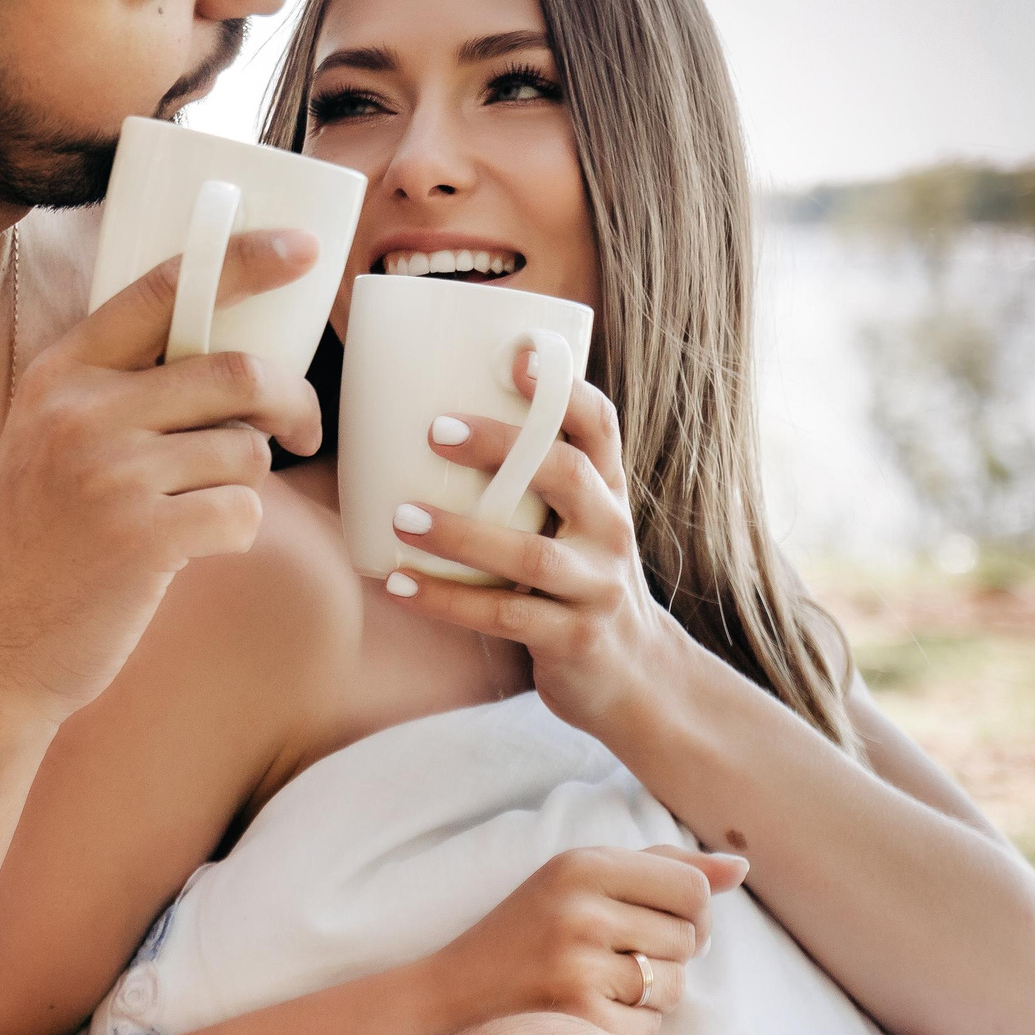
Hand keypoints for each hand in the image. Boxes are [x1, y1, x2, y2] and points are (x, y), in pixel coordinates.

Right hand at [0, 228, 321, 720]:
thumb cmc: (36, 546)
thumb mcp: (48, 443)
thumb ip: (116, 394)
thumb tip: (232, 363)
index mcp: (59, 375)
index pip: (162, 290)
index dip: (240, 261)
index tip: (300, 252)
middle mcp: (81, 412)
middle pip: (235, 371)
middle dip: (290, 401)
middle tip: (299, 431)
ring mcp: (111, 473)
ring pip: (246, 451)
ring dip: (246, 483)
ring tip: (198, 509)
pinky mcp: (143, 537)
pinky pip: (243, 514)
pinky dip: (235, 534)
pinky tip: (190, 551)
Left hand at [381, 361, 685, 729]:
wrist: (636, 678)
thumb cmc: (576, 582)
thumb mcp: (573, 526)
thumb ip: (526, 484)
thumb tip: (421, 426)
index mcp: (606, 491)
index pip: (599, 425)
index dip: (563, 389)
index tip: (517, 357)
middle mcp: (610, 530)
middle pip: (565, 473)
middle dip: (501, 447)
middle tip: (434, 431)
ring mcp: (597, 586)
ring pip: (530, 552)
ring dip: (461, 534)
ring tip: (400, 517)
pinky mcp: (574, 638)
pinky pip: (505, 615)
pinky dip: (446, 601)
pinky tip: (399, 585)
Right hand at [425, 845, 748, 1034]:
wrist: (451, 995)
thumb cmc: (527, 932)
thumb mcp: (580, 880)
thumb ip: (660, 867)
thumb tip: (742, 867)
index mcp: (581, 863)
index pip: (690, 886)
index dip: (690, 911)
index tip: (657, 920)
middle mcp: (581, 908)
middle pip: (689, 939)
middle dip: (666, 954)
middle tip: (613, 955)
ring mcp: (578, 964)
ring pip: (676, 985)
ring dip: (651, 994)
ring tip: (599, 982)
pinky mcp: (578, 1017)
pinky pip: (650, 1027)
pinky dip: (630, 1028)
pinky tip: (587, 1011)